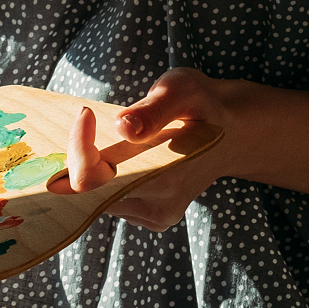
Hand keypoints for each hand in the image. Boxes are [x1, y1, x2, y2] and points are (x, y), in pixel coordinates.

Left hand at [56, 67, 263, 232]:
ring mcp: (154, 216)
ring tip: (104, 135)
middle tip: (86, 122)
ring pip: (95, 199)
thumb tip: (123, 127)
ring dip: (89, 167)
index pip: (93, 182)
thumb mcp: (183, 91)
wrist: (231, 130)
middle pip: (88, 194)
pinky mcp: (149, 216)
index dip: (78, 150)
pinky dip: (99, 177)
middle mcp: (160, 206)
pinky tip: (114, 154)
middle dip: (78, 159)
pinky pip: (107, 201)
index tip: (86, 114)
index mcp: (167, 177)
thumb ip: (153, 110)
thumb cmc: (204, 105)